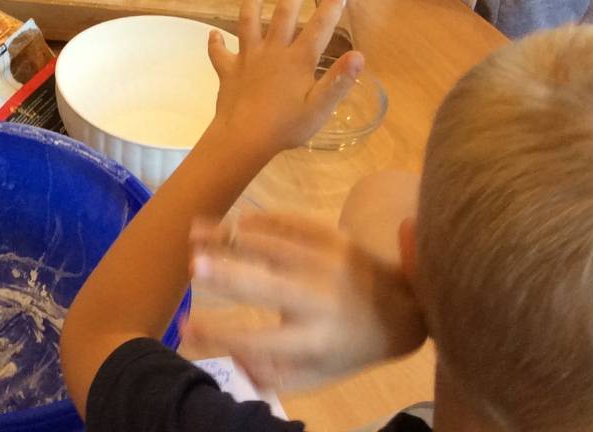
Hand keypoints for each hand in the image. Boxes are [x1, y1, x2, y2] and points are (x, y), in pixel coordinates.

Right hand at [187, 211, 425, 391]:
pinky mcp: (335, 237)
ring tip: (195, 231)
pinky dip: (263, 220)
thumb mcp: (320, 373)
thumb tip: (232, 360)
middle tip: (193, 265)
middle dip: (230, 276)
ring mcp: (330, 263)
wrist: (405, 307)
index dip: (222, 334)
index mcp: (317, 340)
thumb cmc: (350, 345)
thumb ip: (276, 373)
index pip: (262, 341)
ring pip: (275, 246)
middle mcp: (323, 300)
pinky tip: (235, 220)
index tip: (186, 325)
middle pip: (270, 286)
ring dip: (232, 237)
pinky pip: (293, 223)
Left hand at [209, 0, 361, 153]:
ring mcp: (247, 59)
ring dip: (252, 0)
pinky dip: (216, 43)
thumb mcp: (319, 108)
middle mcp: (272, 52)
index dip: (332, 5)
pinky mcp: (228, 70)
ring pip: (248, 22)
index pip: (320, 28)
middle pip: (283, 14)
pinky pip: (220, 53)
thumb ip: (338, 81)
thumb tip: (359, 55)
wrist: (243, 138)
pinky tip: (213, 34)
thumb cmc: (285, 126)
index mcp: (297, 61)